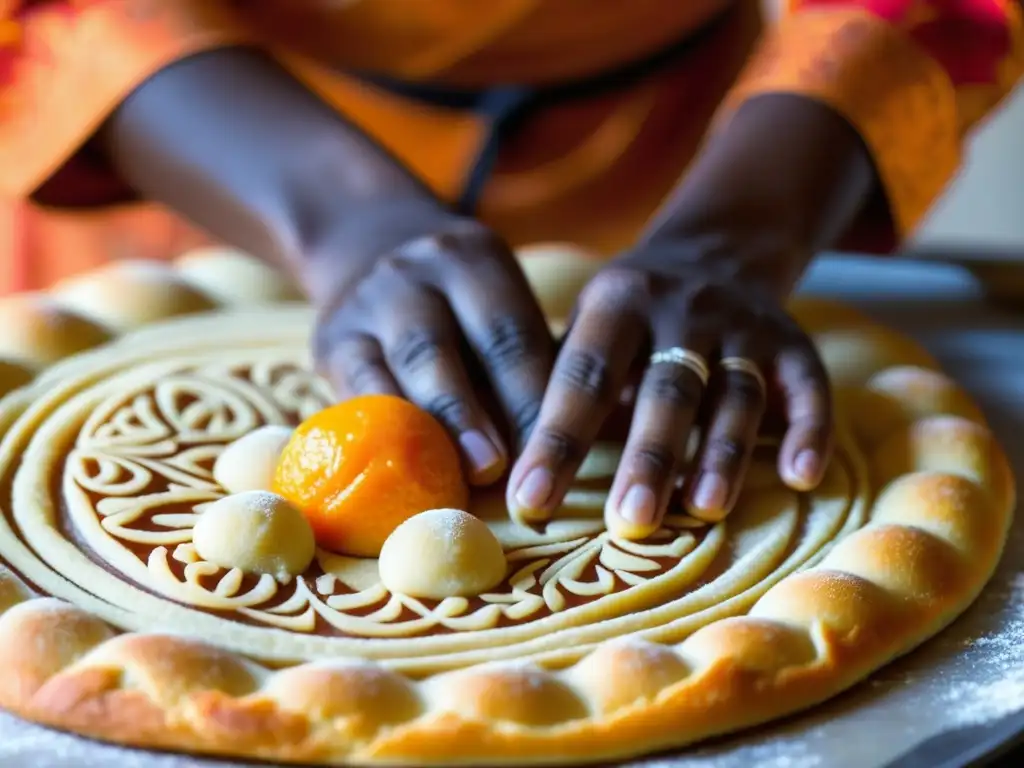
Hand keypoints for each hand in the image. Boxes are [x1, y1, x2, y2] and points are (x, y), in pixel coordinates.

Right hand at [310, 200, 555, 485]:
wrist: (372, 254)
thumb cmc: (463, 311)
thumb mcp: (499, 312)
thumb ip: (525, 370)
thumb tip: (553, 457)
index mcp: (475, 260)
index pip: (510, 334)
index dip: (529, 398)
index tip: (547, 458)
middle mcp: (417, 271)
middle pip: (447, 346)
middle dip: (473, 413)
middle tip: (497, 470)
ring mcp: (369, 301)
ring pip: (399, 366)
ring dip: (433, 425)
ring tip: (455, 477)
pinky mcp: (332, 340)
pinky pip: (358, 389)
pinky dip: (384, 432)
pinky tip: (405, 470)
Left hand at [505, 237, 833, 534]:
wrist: (716, 251)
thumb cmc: (630, 319)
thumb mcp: (587, 327)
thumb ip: (556, 384)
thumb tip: (498, 469)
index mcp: (616, 302)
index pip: (582, 377)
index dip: (556, 441)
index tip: (530, 503)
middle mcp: (681, 308)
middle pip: (665, 389)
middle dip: (647, 456)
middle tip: (627, 522)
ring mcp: (743, 325)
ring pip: (734, 393)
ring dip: (720, 452)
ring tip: (704, 509)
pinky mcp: (795, 343)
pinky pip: (809, 387)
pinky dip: (807, 431)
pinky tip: (800, 478)